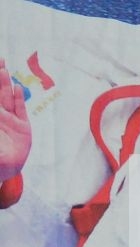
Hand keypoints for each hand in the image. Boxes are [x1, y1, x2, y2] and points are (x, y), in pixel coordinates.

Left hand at [0, 60, 31, 182]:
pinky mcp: (22, 128)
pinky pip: (20, 111)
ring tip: (3, 69)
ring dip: (4, 83)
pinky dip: (18, 100)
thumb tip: (12, 96)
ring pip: (6, 98)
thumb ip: (0, 117)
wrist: (4, 169)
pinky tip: (16, 88)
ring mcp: (10, 120)